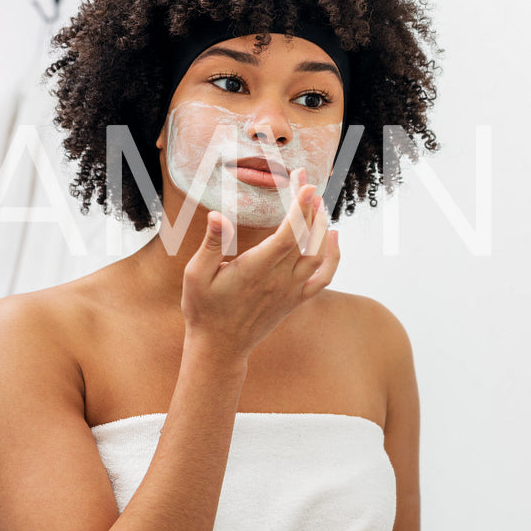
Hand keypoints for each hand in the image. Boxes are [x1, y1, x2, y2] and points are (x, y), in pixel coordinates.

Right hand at [180, 167, 339, 357]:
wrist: (220, 347)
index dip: (299, 209)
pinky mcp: (296, 300)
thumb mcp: (196, 275)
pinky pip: (324, 277)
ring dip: (322, 227)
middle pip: (304, 238)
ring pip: (318, 255)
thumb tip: (217, 215)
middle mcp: (279, 280)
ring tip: (318, 203)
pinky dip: (334, 256)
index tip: (305, 185)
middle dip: (309, 207)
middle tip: (308, 182)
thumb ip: (212, 244)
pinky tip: (333, 236)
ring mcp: (291, 290)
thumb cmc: (204, 309)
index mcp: (255, 270)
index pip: (286, 235)